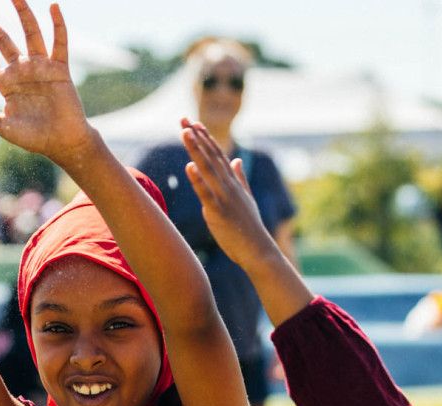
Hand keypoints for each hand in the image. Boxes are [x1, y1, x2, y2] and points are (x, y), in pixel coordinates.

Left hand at [0, 1, 94, 165]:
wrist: (62, 142)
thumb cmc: (34, 138)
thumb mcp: (4, 127)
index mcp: (6, 83)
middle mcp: (22, 70)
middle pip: (2, 40)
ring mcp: (41, 67)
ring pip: (30, 34)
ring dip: (23, 13)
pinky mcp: (60, 69)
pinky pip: (59, 43)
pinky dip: (58, 25)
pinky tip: (54, 7)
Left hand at [182, 119, 275, 268]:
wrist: (258, 249)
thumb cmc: (249, 226)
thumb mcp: (246, 198)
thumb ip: (241, 177)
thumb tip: (238, 160)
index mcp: (233, 182)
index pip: (217, 154)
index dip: (205, 137)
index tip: (194, 123)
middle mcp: (228, 185)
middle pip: (210, 155)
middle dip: (196, 136)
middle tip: (183, 119)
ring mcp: (224, 196)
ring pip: (207, 168)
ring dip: (195, 149)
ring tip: (185, 132)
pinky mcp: (218, 211)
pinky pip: (206, 193)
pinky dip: (197, 179)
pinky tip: (188, 166)